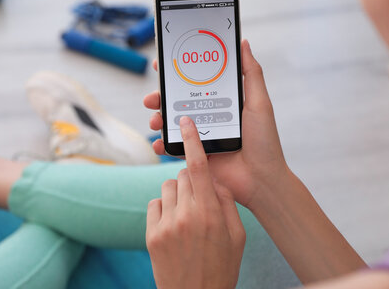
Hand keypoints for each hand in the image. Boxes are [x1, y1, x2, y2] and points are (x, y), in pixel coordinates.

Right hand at [143, 39, 288, 208]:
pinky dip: (162, 144)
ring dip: (158, 119)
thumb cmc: (264, 141)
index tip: (162, 65)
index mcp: (222, 102)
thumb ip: (251, 74)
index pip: (196, 82)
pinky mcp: (195, 156)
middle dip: (160, 97)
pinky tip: (158, 142)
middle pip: (178, 101)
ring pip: (172, 123)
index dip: (178, 73)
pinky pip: (173, 147)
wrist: (261, 180)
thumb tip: (242, 43)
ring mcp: (200, 136)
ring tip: (155, 120)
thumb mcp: (259, 103)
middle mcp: (209, 116)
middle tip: (151, 98)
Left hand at [146, 116, 245, 288]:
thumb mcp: (237, 236)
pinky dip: (165, 208)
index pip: (199, 167)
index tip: (185, 121)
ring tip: (187, 215)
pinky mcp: (152, 235)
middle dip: (192, 179)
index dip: (192, 140)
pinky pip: (156, 204)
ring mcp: (166, 226)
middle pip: (183, 174)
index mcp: (211, 213)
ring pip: (168, 187)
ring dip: (178, 193)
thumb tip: (212, 179)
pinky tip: (174, 226)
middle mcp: (186, 216)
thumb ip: (225, 203)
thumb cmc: (222, 267)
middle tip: (200, 198)